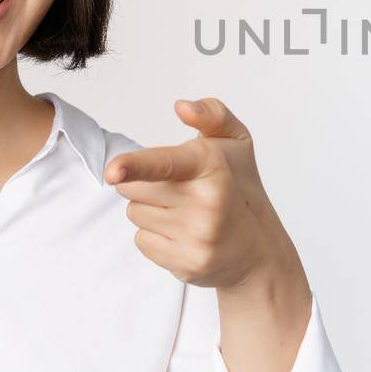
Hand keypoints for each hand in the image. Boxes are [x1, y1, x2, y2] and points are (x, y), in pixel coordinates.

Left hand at [106, 99, 290, 288]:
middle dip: (143, 182)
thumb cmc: (238, 185)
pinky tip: (183, 234)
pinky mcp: (187, 264)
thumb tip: (182, 107)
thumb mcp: (236, 141)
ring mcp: (197, 237)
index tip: (112, 172)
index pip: (166, 163)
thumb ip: (211, 114)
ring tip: (185, 212)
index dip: (135, 165)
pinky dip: (156, 236)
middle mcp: (206, 203)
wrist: (258, 249)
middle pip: (131, 187)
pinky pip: (142, 241)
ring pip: (135, 214)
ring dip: (151, 210)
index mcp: (214, 166)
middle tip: (177, 186)